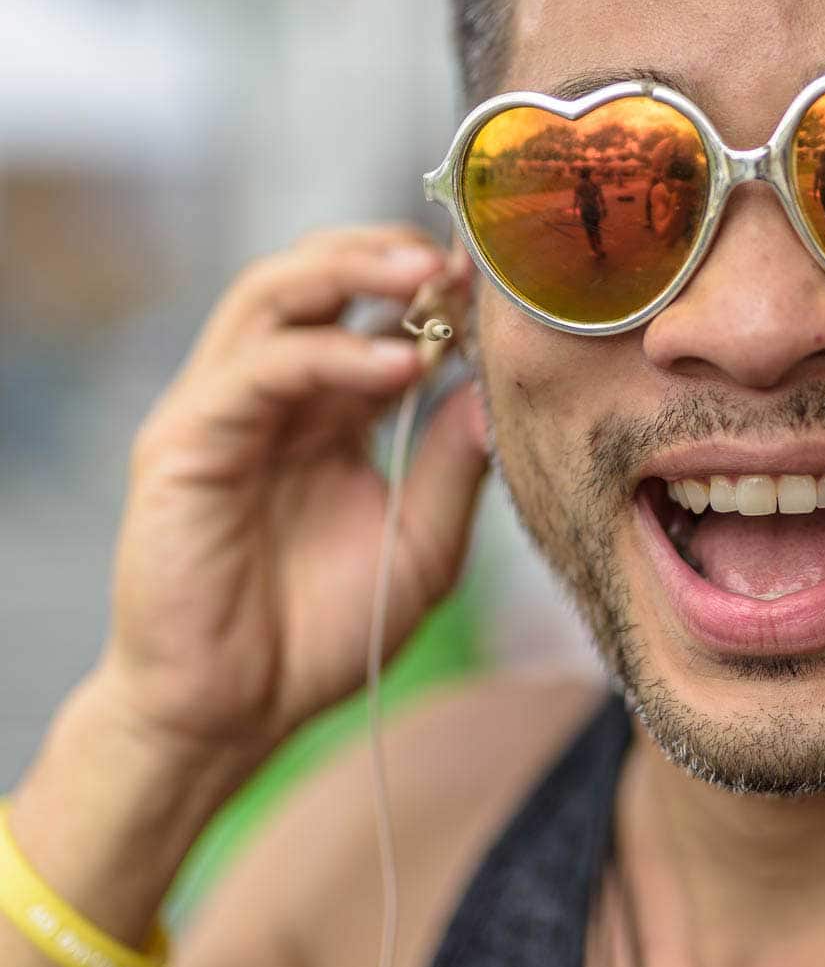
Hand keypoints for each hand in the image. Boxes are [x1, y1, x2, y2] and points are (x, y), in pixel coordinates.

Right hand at [94, 227, 487, 770]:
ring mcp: (220, 409)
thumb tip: (497, 385)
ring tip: (429, 275)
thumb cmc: (318, 635)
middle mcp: (268, 393)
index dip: (432, 287)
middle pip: (314, 273)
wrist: (230, 715)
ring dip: (352, 269)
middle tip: (462, 257)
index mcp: (324, 410)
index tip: (499, 282)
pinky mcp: (183, 440)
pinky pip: (257, 368)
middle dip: (388, 251)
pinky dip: (328, 353)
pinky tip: (397, 363)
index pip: (369, 311)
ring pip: (273, 293)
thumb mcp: (420, 545)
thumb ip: (453, 464)